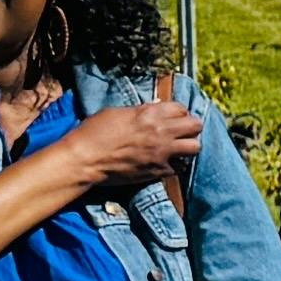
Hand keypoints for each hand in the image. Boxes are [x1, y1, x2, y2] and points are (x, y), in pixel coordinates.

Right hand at [54, 97, 204, 201]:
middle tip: (181, 132)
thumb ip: (140, 111)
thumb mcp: (117, 112)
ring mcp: (162, 152)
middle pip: (196, 125)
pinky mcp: (159, 171)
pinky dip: (175, 165)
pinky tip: (166, 163)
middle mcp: (161, 131)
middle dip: (190, 127)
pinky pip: (179, 167)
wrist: (85, 159)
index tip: (173, 118)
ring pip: (195, 147)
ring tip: (179, 148)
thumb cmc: (94, 132)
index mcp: (150, 113)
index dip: (178, 113)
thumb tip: (154, 109)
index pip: (181, 108)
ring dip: (189, 146)